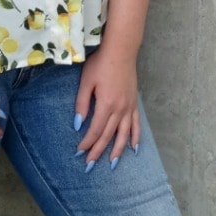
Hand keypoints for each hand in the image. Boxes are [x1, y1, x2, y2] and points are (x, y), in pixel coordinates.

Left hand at [73, 46, 139, 167]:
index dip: (87, 142)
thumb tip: (78, 125)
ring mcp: (130, 107)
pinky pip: (136, 124)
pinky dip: (135, 138)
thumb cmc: (100, 64)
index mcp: (107, 104)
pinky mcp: (135, 103)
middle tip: (90, 165)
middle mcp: (120, 109)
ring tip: (112, 164)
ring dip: (118, 150)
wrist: (121, 50)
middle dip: (98, 151)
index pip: (95, 130)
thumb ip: (82, 104)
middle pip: (108, 136)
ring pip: (124, 134)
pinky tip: (134, 148)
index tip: (79, 152)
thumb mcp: (86, 82)